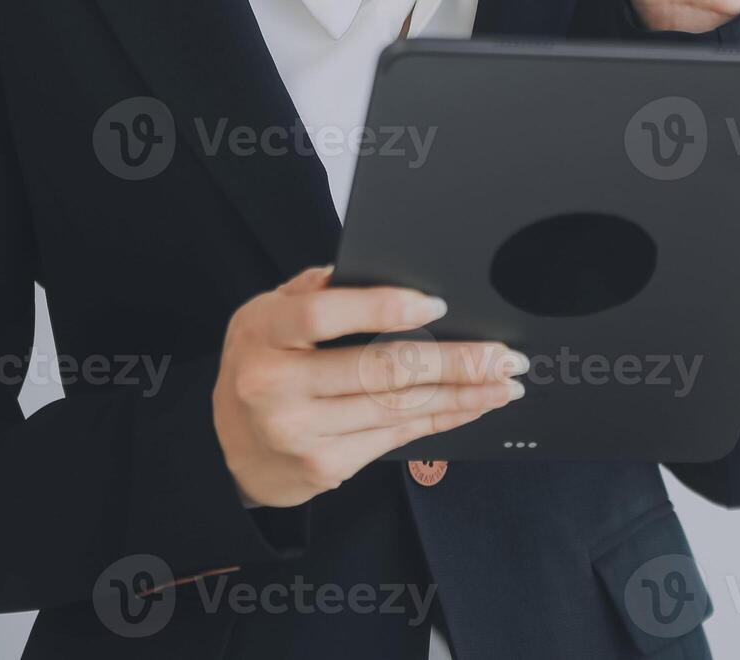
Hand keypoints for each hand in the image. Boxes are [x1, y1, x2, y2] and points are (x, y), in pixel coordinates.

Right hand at [213, 266, 525, 507]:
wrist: (234, 451)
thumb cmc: (262, 365)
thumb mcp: (267, 316)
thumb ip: (313, 292)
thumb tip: (379, 272)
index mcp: (262, 333)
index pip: (323, 316)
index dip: (382, 309)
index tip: (437, 304)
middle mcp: (275, 385)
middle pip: (379, 370)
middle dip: (454, 362)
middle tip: (504, 354)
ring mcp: (300, 432)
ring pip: (398, 407)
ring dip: (463, 394)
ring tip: (504, 381)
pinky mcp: (325, 466)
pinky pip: (397, 436)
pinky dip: (443, 418)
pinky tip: (474, 405)